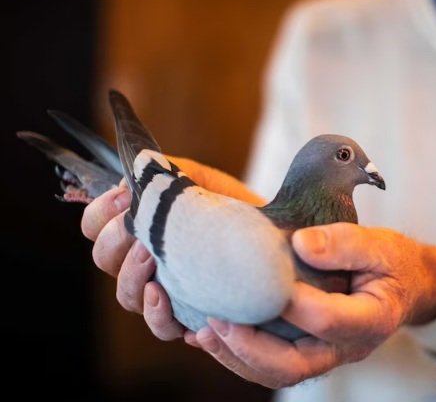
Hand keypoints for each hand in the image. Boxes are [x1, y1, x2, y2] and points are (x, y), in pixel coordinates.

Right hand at [80, 156, 263, 339]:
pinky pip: (164, 328)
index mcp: (140, 228)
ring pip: (127, 297)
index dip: (100, 213)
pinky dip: (162, 317)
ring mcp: (164, 290)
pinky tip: (169, 298)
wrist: (274, 233)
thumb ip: (167, 174)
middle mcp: (145, 262)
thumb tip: (134, 176)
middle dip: (116, 243)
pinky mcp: (190, 314)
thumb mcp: (202, 180)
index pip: (95, 226)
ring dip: (134, 278)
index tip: (124, 199)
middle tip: (143, 232)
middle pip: (103, 260)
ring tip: (155, 259)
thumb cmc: (234, 206)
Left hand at [185, 222, 435, 387]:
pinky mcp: (311, 350)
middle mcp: (348, 347)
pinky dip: (241, 355)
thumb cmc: (393, 263)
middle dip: (250, 347)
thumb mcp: (380, 244)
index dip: (293, 304)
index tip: (260, 280)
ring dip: (238, 357)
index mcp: (371, 319)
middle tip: (217, 321)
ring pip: (279, 373)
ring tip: (204, 332)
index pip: (327, 320)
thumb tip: (299, 244)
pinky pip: (274, 364)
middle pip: (295, 366)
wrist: (406, 286)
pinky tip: (213, 335)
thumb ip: (345, 243)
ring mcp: (328, 354)